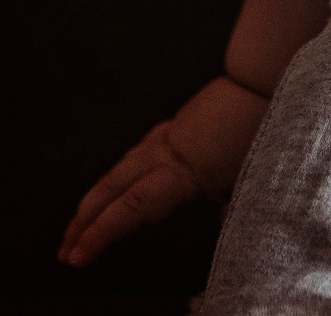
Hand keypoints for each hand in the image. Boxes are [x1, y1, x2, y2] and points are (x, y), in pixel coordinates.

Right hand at [59, 75, 268, 266]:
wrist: (265, 74)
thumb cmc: (265, 124)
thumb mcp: (253, 175)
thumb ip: (231, 205)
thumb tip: (224, 225)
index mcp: (183, 168)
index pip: (131, 209)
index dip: (101, 234)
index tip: (77, 257)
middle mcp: (166, 151)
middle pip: (112, 189)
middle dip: (83, 221)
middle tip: (64, 250)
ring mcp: (168, 134)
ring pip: (119, 169)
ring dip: (96, 198)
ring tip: (80, 222)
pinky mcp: (177, 123)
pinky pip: (137, 153)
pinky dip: (118, 174)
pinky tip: (118, 182)